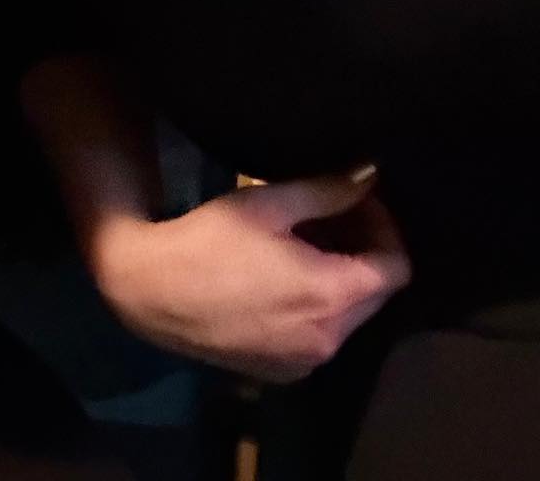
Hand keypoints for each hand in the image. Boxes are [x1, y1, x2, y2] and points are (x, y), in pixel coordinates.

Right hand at [89, 169, 410, 384]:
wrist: (150, 292)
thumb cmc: (208, 241)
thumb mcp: (266, 204)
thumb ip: (326, 190)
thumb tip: (370, 174)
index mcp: (331, 297)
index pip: (395, 267)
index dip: (385, 227)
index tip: (356, 200)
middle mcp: (329, 340)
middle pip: (374, 294)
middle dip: (362, 250)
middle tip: (329, 215)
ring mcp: (305, 362)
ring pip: (347, 317)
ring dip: (338, 279)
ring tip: (302, 244)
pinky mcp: (282, 372)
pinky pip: (319, 337)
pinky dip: (314, 308)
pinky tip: (279, 281)